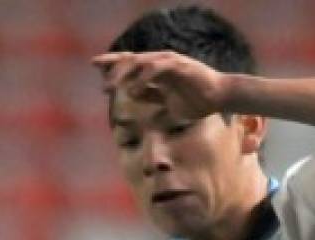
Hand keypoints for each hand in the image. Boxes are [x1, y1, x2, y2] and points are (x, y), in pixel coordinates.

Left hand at [92, 50, 230, 119]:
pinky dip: (143, 78)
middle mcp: (160, 61)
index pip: (130, 63)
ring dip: (125, 75)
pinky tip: (133, 89)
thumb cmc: (197, 101)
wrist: (221, 98)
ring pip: (140, 62)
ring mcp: (170, 62)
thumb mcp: (168, 105)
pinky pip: (156, 69)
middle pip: (131, 59)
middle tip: (102, 84)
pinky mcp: (180, 66)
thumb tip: (134, 100)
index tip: (94, 67)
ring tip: (113, 88)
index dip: (112, 64)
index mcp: (156, 69)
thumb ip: (152, 100)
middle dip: (113, 68)